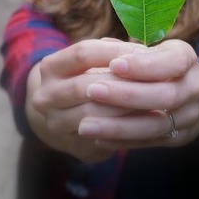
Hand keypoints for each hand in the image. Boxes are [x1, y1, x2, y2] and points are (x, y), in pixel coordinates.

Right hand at [28, 38, 142, 162]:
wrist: (66, 113)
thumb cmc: (88, 76)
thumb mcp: (94, 58)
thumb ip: (114, 51)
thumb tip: (146, 53)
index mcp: (51, 67)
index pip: (82, 53)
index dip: (115, 52)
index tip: (144, 52)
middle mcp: (45, 96)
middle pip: (85, 86)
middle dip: (121, 82)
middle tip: (152, 78)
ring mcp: (55, 124)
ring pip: (92, 115)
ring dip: (124, 107)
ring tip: (152, 99)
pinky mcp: (71, 146)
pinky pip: (101, 139)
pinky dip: (124, 129)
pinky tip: (145, 121)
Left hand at [77, 39, 198, 149]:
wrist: (198, 95)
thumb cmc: (165, 64)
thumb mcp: (157, 50)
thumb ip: (132, 50)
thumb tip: (103, 46)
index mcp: (188, 59)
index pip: (172, 62)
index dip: (144, 65)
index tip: (113, 64)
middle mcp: (194, 88)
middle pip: (165, 96)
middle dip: (126, 95)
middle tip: (92, 91)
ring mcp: (189, 116)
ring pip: (156, 125)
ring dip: (119, 126)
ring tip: (86, 124)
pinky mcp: (179, 138)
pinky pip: (149, 142)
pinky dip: (122, 140)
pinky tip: (97, 137)